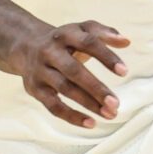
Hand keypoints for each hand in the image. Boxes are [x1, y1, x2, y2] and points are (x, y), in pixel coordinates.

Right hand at [13, 19, 129, 129]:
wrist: (26, 46)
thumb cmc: (65, 41)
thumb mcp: (82, 30)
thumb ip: (105, 33)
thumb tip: (126, 41)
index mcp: (66, 34)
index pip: (88, 43)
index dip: (106, 57)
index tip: (124, 72)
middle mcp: (50, 51)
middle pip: (74, 70)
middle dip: (96, 88)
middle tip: (115, 103)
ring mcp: (41, 71)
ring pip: (64, 89)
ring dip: (88, 104)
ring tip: (109, 114)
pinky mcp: (35, 89)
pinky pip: (53, 106)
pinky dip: (71, 116)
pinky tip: (91, 123)